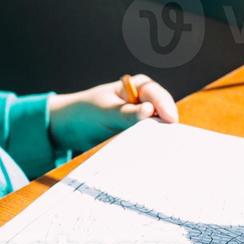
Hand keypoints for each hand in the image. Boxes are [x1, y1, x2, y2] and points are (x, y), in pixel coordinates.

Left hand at [46, 74, 177, 152]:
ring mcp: (145, 120)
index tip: (170, 120)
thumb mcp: (105, 112)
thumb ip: (126, 113)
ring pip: (160, 129)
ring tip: (162, 150)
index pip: (157, 95)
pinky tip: (151, 156)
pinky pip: (151, 142)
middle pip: (164, 113)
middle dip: (166, 125)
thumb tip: (149, 111)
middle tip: (171, 140)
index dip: (165, 106)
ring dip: (160, 138)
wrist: (72, 127)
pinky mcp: (140, 135)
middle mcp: (146, 102)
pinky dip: (151, 147)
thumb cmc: (88, 111)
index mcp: (139, 87)